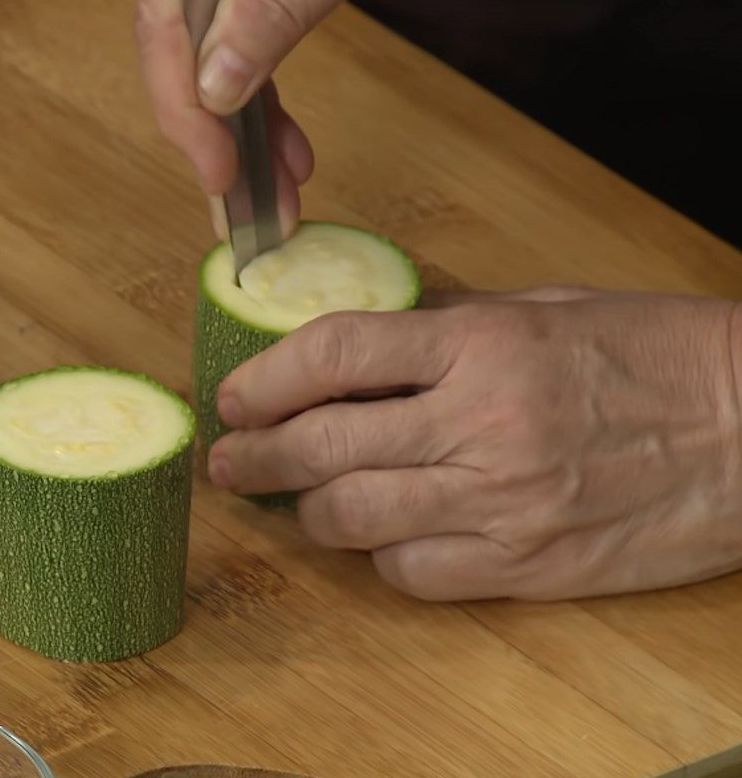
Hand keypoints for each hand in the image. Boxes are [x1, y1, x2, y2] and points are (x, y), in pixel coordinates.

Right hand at [135, 0, 372, 236]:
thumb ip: (267, 9)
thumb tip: (213, 88)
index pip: (162, 31)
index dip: (184, 115)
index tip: (219, 179)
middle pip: (183, 61)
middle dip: (218, 146)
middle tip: (249, 214)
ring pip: (218, 72)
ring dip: (250, 144)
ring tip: (283, 198)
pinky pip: (250, 62)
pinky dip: (270, 114)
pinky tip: (294, 154)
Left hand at [207, 288, 741, 600]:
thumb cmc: (653, 352)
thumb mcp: (546, 309)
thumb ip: (450, 325)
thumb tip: (370, 343)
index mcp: (484, 343)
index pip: (336, 354)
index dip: (266, 378)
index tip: (236, 398)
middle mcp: (481, 423)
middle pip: (324, 445)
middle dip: (256, 456)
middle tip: (229, 462)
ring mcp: (503, 503)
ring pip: (354, 518)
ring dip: (307, 512)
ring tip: (293, 500)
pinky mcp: (527, 565)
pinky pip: (413, 573)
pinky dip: (379, 556)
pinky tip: (381, 536)